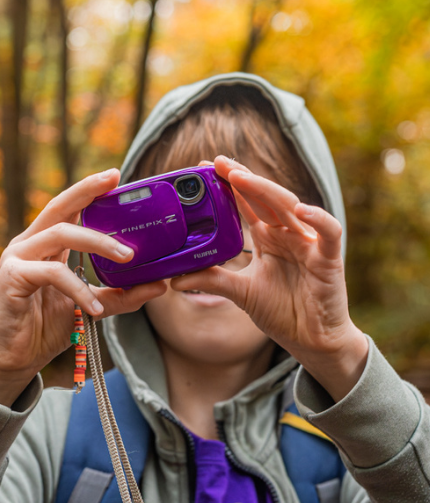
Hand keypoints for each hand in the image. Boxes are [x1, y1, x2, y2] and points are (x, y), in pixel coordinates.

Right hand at [0, 169, 168, 406]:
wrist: (13, 361)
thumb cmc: (44, 331)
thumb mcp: (89, 308)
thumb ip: (119, 294)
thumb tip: (159, 285)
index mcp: (43, 245)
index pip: (67, 208)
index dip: (89, 190)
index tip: (116, 176)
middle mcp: (27, 245)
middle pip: (59, 207)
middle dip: (87, 192)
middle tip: (117, 183)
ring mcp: (16, 259)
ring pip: (61, 234)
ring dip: (98, 242)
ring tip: (128, 258)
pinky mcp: (11, 279)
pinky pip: (53, 274)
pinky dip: (78, 289)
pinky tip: (94, 308)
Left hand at [170, 156, 368, 402]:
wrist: (311, 339)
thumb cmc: (281, 311)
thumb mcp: (239, 293)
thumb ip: (211, 281)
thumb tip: (173, 279)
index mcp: (269, 237)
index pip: (248, 203)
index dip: (230, 185)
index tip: (205, 168)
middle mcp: (289, 233)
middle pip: (266, 198)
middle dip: (244, 179)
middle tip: (219, 163)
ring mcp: (309, 243)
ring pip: (291, 207)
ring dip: (268, 191)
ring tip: (243, 178)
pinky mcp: (329, 258)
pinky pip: (328, 231)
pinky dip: (317, 219)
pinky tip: (300, 210)